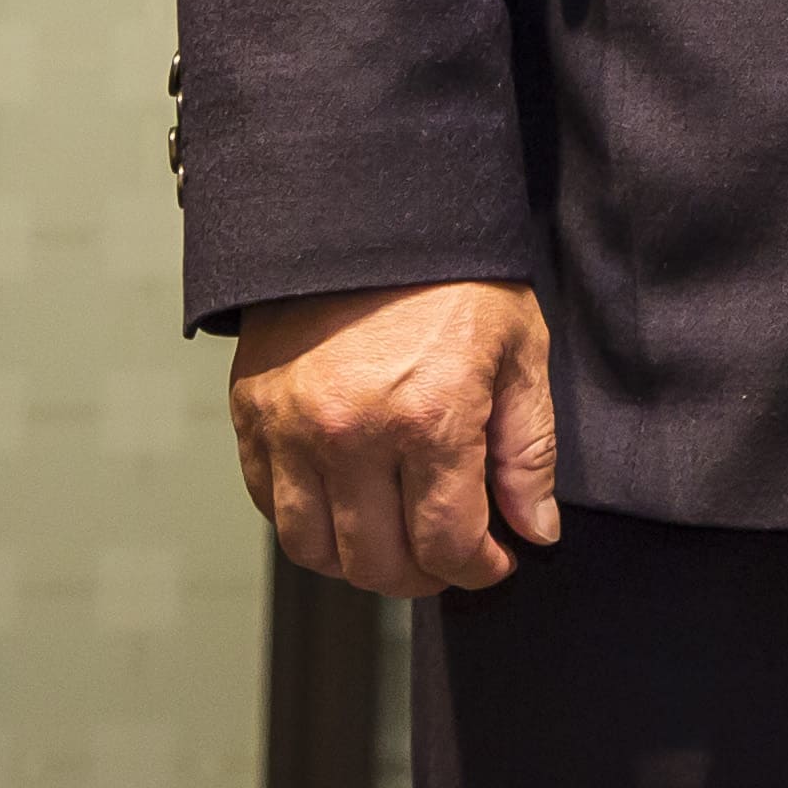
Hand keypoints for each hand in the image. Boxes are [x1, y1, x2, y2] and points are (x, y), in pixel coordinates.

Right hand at [228, 278, 560, 598]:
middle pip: (376, 562)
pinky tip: (347, 503)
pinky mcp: (252, 416)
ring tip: (395, 539)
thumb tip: (535, 530)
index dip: (478, 569)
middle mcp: (351, 434)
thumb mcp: (519, 350)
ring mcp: (291, 429)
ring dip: (358, 562)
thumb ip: (529, 450)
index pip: (447, 543)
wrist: (367, 212)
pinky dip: (307, 521)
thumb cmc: (454, 276)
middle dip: (423, 575)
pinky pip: (270, 505)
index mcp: (428, 417)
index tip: (494, 562)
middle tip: (447, 556)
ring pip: (313, 549)